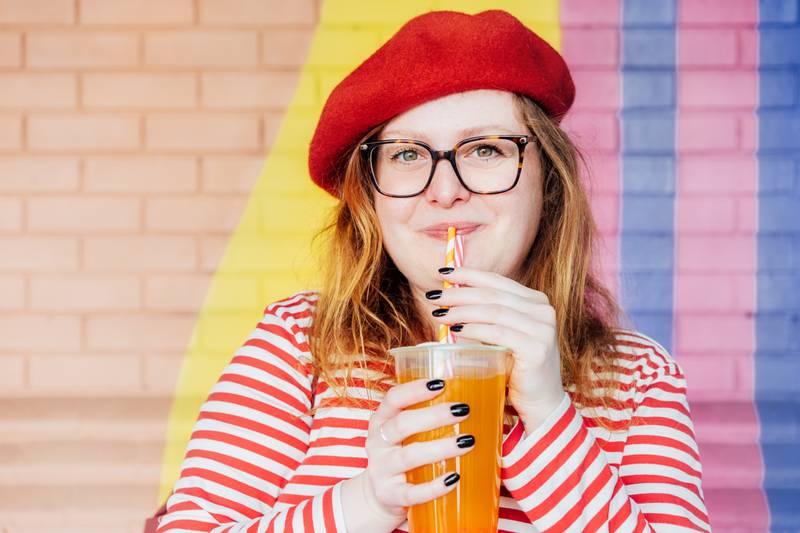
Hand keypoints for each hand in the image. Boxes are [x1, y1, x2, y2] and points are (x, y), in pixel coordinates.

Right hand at [342, 378, 474, 531]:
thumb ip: (422, 417)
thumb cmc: (399, 454)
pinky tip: (454, 478)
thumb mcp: (400, 433)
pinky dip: (434, 486)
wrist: (378, 496)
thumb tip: (468, 398)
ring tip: (468, 442)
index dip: (414, 389)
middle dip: (434, 416)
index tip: (440, 383)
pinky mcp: (390, 495)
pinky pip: (413, 492)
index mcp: (380, 421)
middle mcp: (377, 443)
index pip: (393, 399)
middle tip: (463, 411)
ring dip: (441, 448)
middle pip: (402, 424)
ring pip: (410, 456)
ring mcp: (382, 470)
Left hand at [429, 266, 565, 431]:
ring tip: (439, 315)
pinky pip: (498, 333)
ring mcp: (543, 329)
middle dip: (459, 293)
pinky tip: (455, 331)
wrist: (541, 402)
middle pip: (492, 295)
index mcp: (536, 301)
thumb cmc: (516, 368)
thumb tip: (448, 297)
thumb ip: (485, 315)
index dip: (468, 274)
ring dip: (461, 311)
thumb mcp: (503, 334)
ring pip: (493, 311)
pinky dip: (474, 330)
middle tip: (434, 297)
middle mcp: (544, 310)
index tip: (443, 272)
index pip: (497, 281)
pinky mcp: (537, 348)